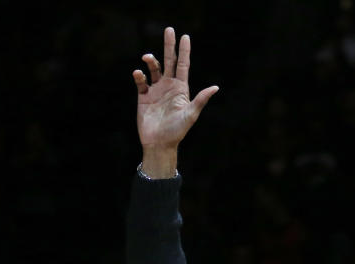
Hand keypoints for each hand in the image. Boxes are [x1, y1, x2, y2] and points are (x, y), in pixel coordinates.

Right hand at [132, 27, 218, 175]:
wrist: (160, 143)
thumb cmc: (177, 131)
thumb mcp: (191, 115)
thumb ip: (201, 100)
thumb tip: (216, 87)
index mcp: (181, 89)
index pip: (183, 66)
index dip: (184, 51)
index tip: (185, 36)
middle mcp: (169, 87)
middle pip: (169, 61)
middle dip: (169, 46)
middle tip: (169, 29)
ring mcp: (156, 91)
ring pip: (153, 69)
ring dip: (151, 61)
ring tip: (148, 57)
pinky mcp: (143, 97)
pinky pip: (140, 82)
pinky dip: (139, 76)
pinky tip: (139, 74)